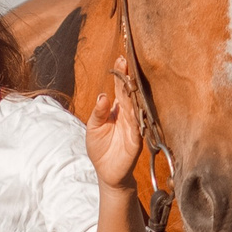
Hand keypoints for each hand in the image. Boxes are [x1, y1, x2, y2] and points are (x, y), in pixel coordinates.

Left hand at [85, 57, 142, 191]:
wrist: (107, 172)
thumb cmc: (100, 148)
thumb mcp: (93, 127)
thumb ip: (98, 112)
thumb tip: (102, 95)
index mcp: (118, 109)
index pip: (120, 88)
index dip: (120, 74)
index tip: (120, 59)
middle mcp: (128, 115)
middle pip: (129, 93)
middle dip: (128, 78)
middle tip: (127, 61)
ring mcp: (134, 126)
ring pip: (135, 106)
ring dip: (133, 93)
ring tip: (131, 78)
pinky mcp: (137, 139)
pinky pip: (138, 125)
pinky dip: (136, 115)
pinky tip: (135, 104)